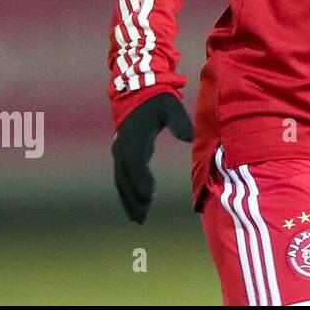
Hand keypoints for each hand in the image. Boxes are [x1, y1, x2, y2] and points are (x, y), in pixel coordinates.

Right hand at [112, 92, 193, 223]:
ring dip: (128, 200)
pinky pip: (121, 177)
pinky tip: (135, 206)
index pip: (136, 163)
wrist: (137, 91)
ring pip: (121, 181)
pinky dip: (126, 193)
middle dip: (133, 198)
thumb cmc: (158, 101)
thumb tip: (189, 138)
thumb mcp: (171, 107)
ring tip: (139, 219)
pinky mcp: (120, 153)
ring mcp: (119, 150)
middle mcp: (123, 147)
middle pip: (125, 177)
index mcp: (135, 137)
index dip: (141, 180)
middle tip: (143, 217)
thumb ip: (180, 123)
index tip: (150, 195)